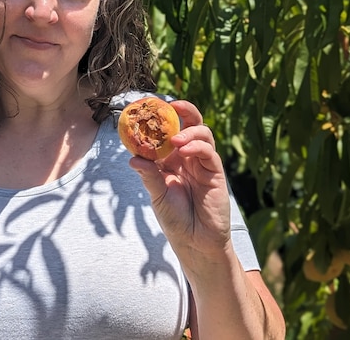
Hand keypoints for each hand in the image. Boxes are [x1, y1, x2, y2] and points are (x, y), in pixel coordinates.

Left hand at [128, 100, 232, 260]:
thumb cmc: (176, 220)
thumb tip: (133, 158)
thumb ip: (149, 176)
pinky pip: (209, 152)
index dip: (162, 120)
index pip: (168, 133)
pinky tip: (186, 149)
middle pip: (190, 125)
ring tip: (175, 140)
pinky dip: (198, 146)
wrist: (196, 243)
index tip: (150, 108)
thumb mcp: (158, 196)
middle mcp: (188, 158)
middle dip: (184, 111)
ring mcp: (203, 164)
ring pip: (202, 134)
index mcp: (172, 161)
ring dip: (189, 131)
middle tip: (171, 105)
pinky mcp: (216, 173)